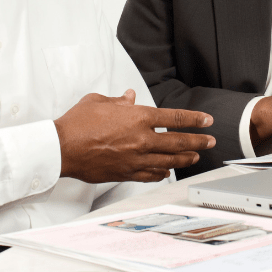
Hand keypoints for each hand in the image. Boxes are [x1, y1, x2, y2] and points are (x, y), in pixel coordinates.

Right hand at [54, 89, 214, 182]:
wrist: (62, 147)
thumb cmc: (77, 123)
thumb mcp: (99, 101)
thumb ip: (118, 101)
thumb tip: (128, 97)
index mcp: (137, 117)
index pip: (174, 118)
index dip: (194, 119)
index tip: (206, 120)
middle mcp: (141, 139)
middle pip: (178, 142)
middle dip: (198, 141)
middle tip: (210, 141)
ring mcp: (135, 158)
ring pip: (168, 160)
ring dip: (185, 158)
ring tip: (195, 157)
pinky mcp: (125, 173)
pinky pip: (150, 175)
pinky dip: (162, 173)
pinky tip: (167, 171)